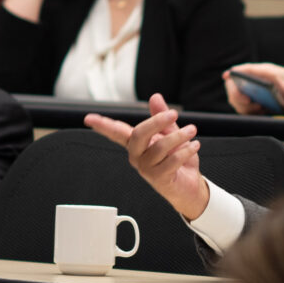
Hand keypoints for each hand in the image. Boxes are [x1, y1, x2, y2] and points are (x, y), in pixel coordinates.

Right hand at [84, 93, 209, 219]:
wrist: (190, 185)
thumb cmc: (179, 160)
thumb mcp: (171, 133)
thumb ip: (162, 116)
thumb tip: (155, 97)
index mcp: (137, 144)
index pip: (117, 132)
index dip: (103, 125)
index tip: (88, 118)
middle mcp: (138, 156)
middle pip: (138, 135)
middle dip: (156, 121)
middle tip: (174, 114)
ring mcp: (147, 169)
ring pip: (159, 147)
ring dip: (178, 136)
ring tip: (192, 130)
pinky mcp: (159, 179)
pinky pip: (172, 161)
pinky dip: (186, 151)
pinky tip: (194, 146)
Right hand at [223, 63, 283, 115]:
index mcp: (266, 72)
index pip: (246, 69)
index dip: (234, 72)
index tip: (227, 77)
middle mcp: (256, 79)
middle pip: (235, 84)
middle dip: (237, 95)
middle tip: (249, 102)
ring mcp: (252, 89)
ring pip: (236, 97)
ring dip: (243, 106)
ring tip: (260, 108)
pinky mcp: (252, 99)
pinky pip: (242, 106)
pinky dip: (247, 111)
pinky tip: (261, 111)